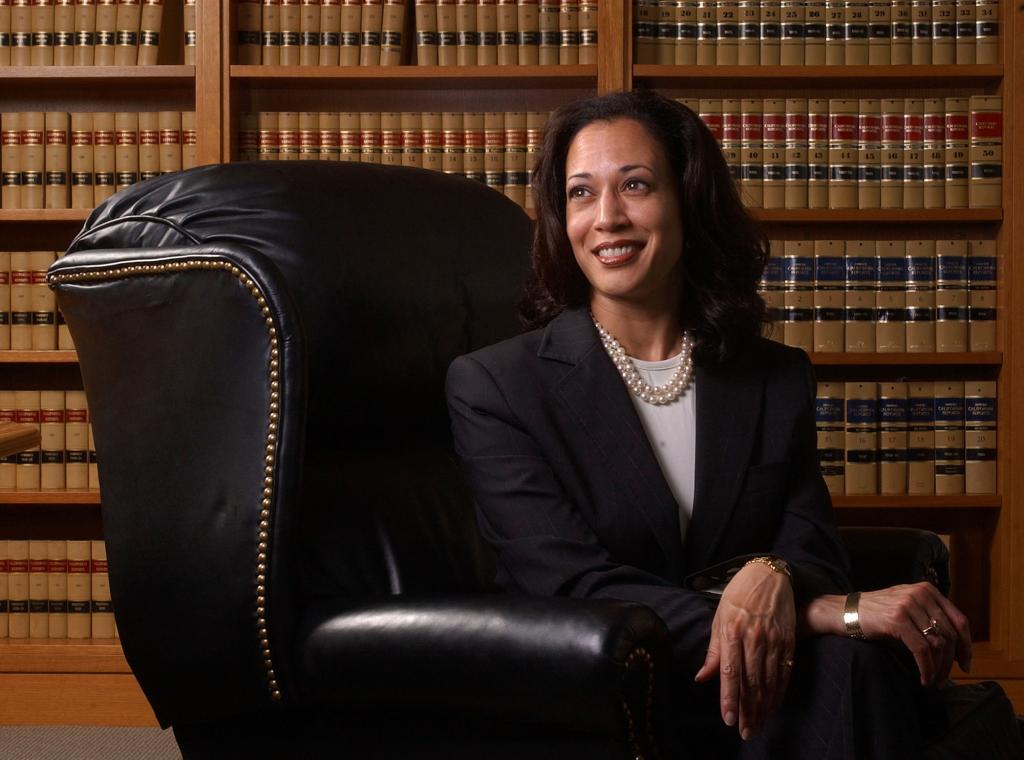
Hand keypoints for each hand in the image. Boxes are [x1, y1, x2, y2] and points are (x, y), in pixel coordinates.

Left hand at [694, 562, 795, 740]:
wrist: (769, 575)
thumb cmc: (738, 596)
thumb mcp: (719, 617)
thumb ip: (713, 650)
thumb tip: (702, 678)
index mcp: (732, 632)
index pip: (730, 672)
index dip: (729, 698)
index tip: (729, 719)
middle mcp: (753, 638)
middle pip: (750, 682)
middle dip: (747, 710)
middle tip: (746, 732)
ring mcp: (773, 640)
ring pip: (768, 681)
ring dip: (763, 706)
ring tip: (758, 725)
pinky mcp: (788, 641)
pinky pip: (784, 672)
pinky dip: (779, 692)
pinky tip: (773, 706)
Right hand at [855, 583, 971, 685]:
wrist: (845, 611)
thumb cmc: (877, 614)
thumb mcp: (907, 608)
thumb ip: (929, 618)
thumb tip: (955, 649)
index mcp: (927, 590)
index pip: (959, 620)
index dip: (966, 645)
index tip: (965, 664)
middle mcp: (920, 594)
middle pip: (950, 634)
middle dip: (951, 661)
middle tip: (945, 679)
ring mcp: (908, 605)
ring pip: (937, 644)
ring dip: (939, 668)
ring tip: (933, 681)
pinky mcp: (897, 620)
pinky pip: (921, 650)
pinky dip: (926, 668)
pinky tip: (923, 678)